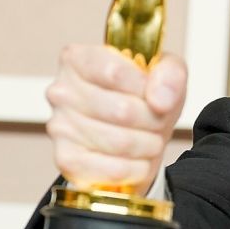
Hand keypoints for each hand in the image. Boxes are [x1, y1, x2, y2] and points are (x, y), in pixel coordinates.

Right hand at [45, 44, 186, 195]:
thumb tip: (160, 100)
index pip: (114, 73)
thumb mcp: (167, 72)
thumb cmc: (146, 96)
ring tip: (149, 139)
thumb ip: (170, 74)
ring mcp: (59, 126)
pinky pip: (110, 169)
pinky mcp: (66, 159)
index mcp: (79, 59)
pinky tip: (138, 160)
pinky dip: (135, 168)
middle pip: (122, 111)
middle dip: (153, 120)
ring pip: (119, 142)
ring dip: (148, 144)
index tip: (156, 94)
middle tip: (157, 120)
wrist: (137, 132)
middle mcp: (61, 91)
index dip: (145, 88)